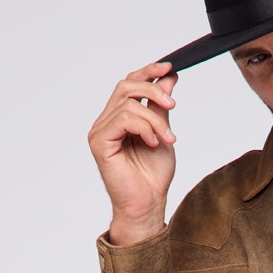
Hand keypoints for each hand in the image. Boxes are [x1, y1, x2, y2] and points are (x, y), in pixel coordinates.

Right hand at [89, 61, 177, 245]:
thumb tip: (168, 77)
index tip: (170, 68)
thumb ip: (161, 106)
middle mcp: (106, 121)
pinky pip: (124, 119)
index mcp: (119, 117)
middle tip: (173, 106)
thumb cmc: (152, 176)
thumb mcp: (163, 131)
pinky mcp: (99, 141)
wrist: (148, 204)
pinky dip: (145, 128)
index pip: (129, 84)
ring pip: (128, 103)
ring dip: (155, 119)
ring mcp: (100, 131)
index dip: (148, 72)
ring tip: (168, 138)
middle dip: (153, 90)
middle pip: (126, 86)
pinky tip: (155, 143)